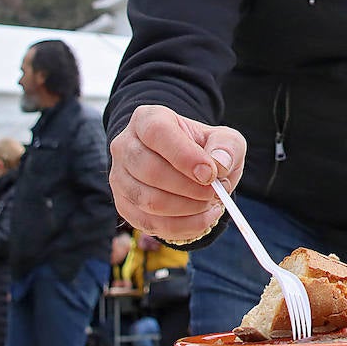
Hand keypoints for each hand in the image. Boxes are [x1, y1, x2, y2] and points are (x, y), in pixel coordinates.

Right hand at [109, 105, 246, 241]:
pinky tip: (203, 217)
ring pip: (148, 201)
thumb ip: (227, 147)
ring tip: (211, 203)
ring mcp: (119, 177)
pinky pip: (150, 223)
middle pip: (149, 170)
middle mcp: (125, 146)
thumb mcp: (224, 140)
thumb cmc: (204, 149)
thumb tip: (219, 164)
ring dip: (187, 208)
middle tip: (216, 192)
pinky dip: (182, 226)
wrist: (187, 167)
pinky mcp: (124, 205)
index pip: (157, 133)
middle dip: (189, 188)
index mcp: (147, 119)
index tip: (210, 174)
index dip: (184, 156)